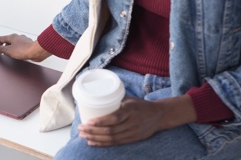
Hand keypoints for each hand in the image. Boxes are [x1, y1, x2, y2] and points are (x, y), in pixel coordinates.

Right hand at [0, 34, 50, 61]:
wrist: (35, 51)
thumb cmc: (24, 49)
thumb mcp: (9, 50)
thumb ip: (1, 49)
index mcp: (12, 36)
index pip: (1, 39)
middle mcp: (18, 37)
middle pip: (8, 41)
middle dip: (3, 47)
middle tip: (1, 53)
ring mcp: (23, 41)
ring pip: (14, 44)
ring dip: (11, 49)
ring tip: (9, 55)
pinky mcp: (28, 46)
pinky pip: (20, 48)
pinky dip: (17, 51)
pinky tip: (18, 56)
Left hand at [77, 95, 195, 146]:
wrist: (159, 115)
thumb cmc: (140, 105)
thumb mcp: (129, 99)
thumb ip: (114, 100)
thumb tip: (93, 97)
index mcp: (131, 109)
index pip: (115, 118)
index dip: (101, 121)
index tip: (88, 121)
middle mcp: (132, 122)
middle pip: (111, 130)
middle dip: (93, 130)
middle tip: (81, 128)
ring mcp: (133, 132)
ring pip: (112, 138)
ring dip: (95, 138)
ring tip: (83, 135)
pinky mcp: (133, 139)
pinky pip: (115, 143)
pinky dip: (102, 143)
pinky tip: (92, 142)